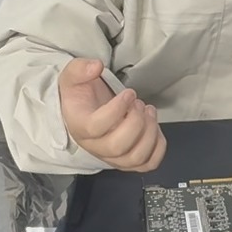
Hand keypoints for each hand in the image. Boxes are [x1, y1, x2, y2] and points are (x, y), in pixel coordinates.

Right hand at [57, 57, 166, 171]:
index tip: (129, 93)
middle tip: (139, 103)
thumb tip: (96, 67)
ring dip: (149, 132)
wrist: (83, 109)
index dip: (116, 110)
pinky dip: (158, 147)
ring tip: (149, 111)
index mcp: (80, 126)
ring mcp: (113, 156)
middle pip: (117, 146)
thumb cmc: (80, 95)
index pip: (97, 127)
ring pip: (135, 157)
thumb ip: (80, 68)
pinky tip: (154, 127)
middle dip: (136, 121)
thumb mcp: (73, 76)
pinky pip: (148, 164)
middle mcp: (95, 146)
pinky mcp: (128, 159)